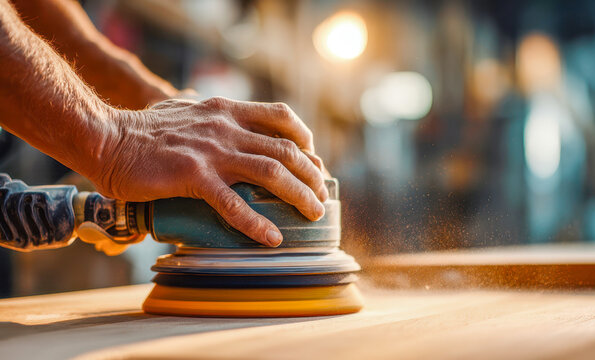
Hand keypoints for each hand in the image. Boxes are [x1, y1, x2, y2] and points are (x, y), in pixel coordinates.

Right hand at [94, 97, 327, 246]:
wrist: (105, 137)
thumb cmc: (144, 131)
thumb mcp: (187, 110)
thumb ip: (213, 117)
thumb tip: (230, 127)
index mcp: (226, 111)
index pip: (280, 117)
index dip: (304, 138)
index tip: (313, 158)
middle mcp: (226, 127)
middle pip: (286, 149)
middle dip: (312, 173)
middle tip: (320, 195)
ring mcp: (211, 151)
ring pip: (271, 172)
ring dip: (298, 195)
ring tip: (312, 214)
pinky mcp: (193, 176)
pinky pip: (233, 204)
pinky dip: (256, 223)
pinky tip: (271, 239)